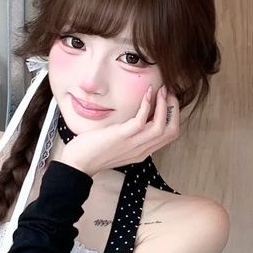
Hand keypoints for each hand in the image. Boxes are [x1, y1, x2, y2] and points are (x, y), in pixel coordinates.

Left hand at [57, 85, 179, 177]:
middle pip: (172, 131)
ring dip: (165, 105)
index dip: (173, 115)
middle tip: (169, 92)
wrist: (78, 162)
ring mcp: (133, 144)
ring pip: (162, 127)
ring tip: (161, 90)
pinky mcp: (122, 137)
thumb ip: (131, 133)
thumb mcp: (119, 143)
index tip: (169, 99)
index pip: (169, 134)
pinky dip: (147, 105)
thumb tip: (138, 115)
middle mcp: (142, 149)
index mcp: (143, 151)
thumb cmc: (94, 150)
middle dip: (174, 109)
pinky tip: (146, 94)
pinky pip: (141, 121)